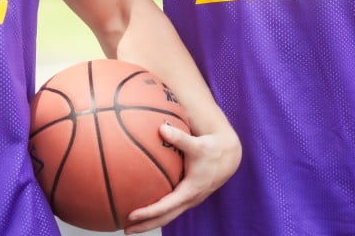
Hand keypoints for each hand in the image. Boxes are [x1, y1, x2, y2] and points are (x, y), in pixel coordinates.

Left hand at [122, 122, 240, 232]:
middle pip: (164, 218)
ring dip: (150, 221)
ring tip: (131, 224)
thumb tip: (161, 128)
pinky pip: (171, 208)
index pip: (165, 207)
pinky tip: (145, 207)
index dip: (148, 213)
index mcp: (190, 191)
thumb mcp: (196, 144)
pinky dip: (158, 212)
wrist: (229, 157)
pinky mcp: (189, 196)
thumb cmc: (212, 149)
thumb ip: (179, 137)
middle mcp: (189, 200)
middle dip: (145, 225)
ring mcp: (189, 200)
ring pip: (168, 216)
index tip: (131, 215)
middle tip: (126, 229)